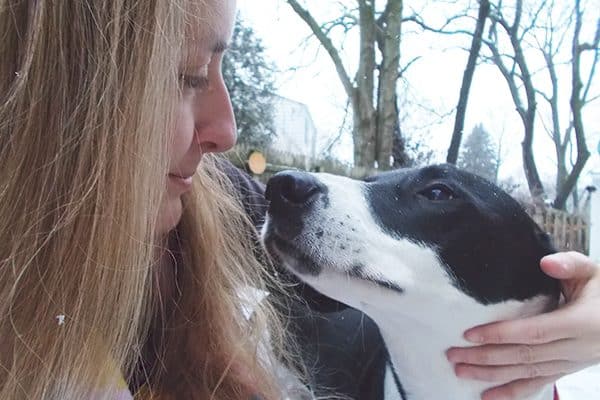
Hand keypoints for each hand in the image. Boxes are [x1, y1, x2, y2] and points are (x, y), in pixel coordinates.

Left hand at [446, 252, 599, 399]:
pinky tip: (488, 396)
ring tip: (461, 372)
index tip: (469, 334)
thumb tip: (545, 263)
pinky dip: (513, 392)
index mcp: (579, 323)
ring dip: (492, 375)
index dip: (500, 335)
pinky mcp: (567, 369)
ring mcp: (570, 362)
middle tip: (452, 355)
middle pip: (523, 356)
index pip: (532, 332)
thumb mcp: (593, 273)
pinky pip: (538, 383)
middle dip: (485, 357)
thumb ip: (570, 265)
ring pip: (527, 373)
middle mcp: (574, 348)